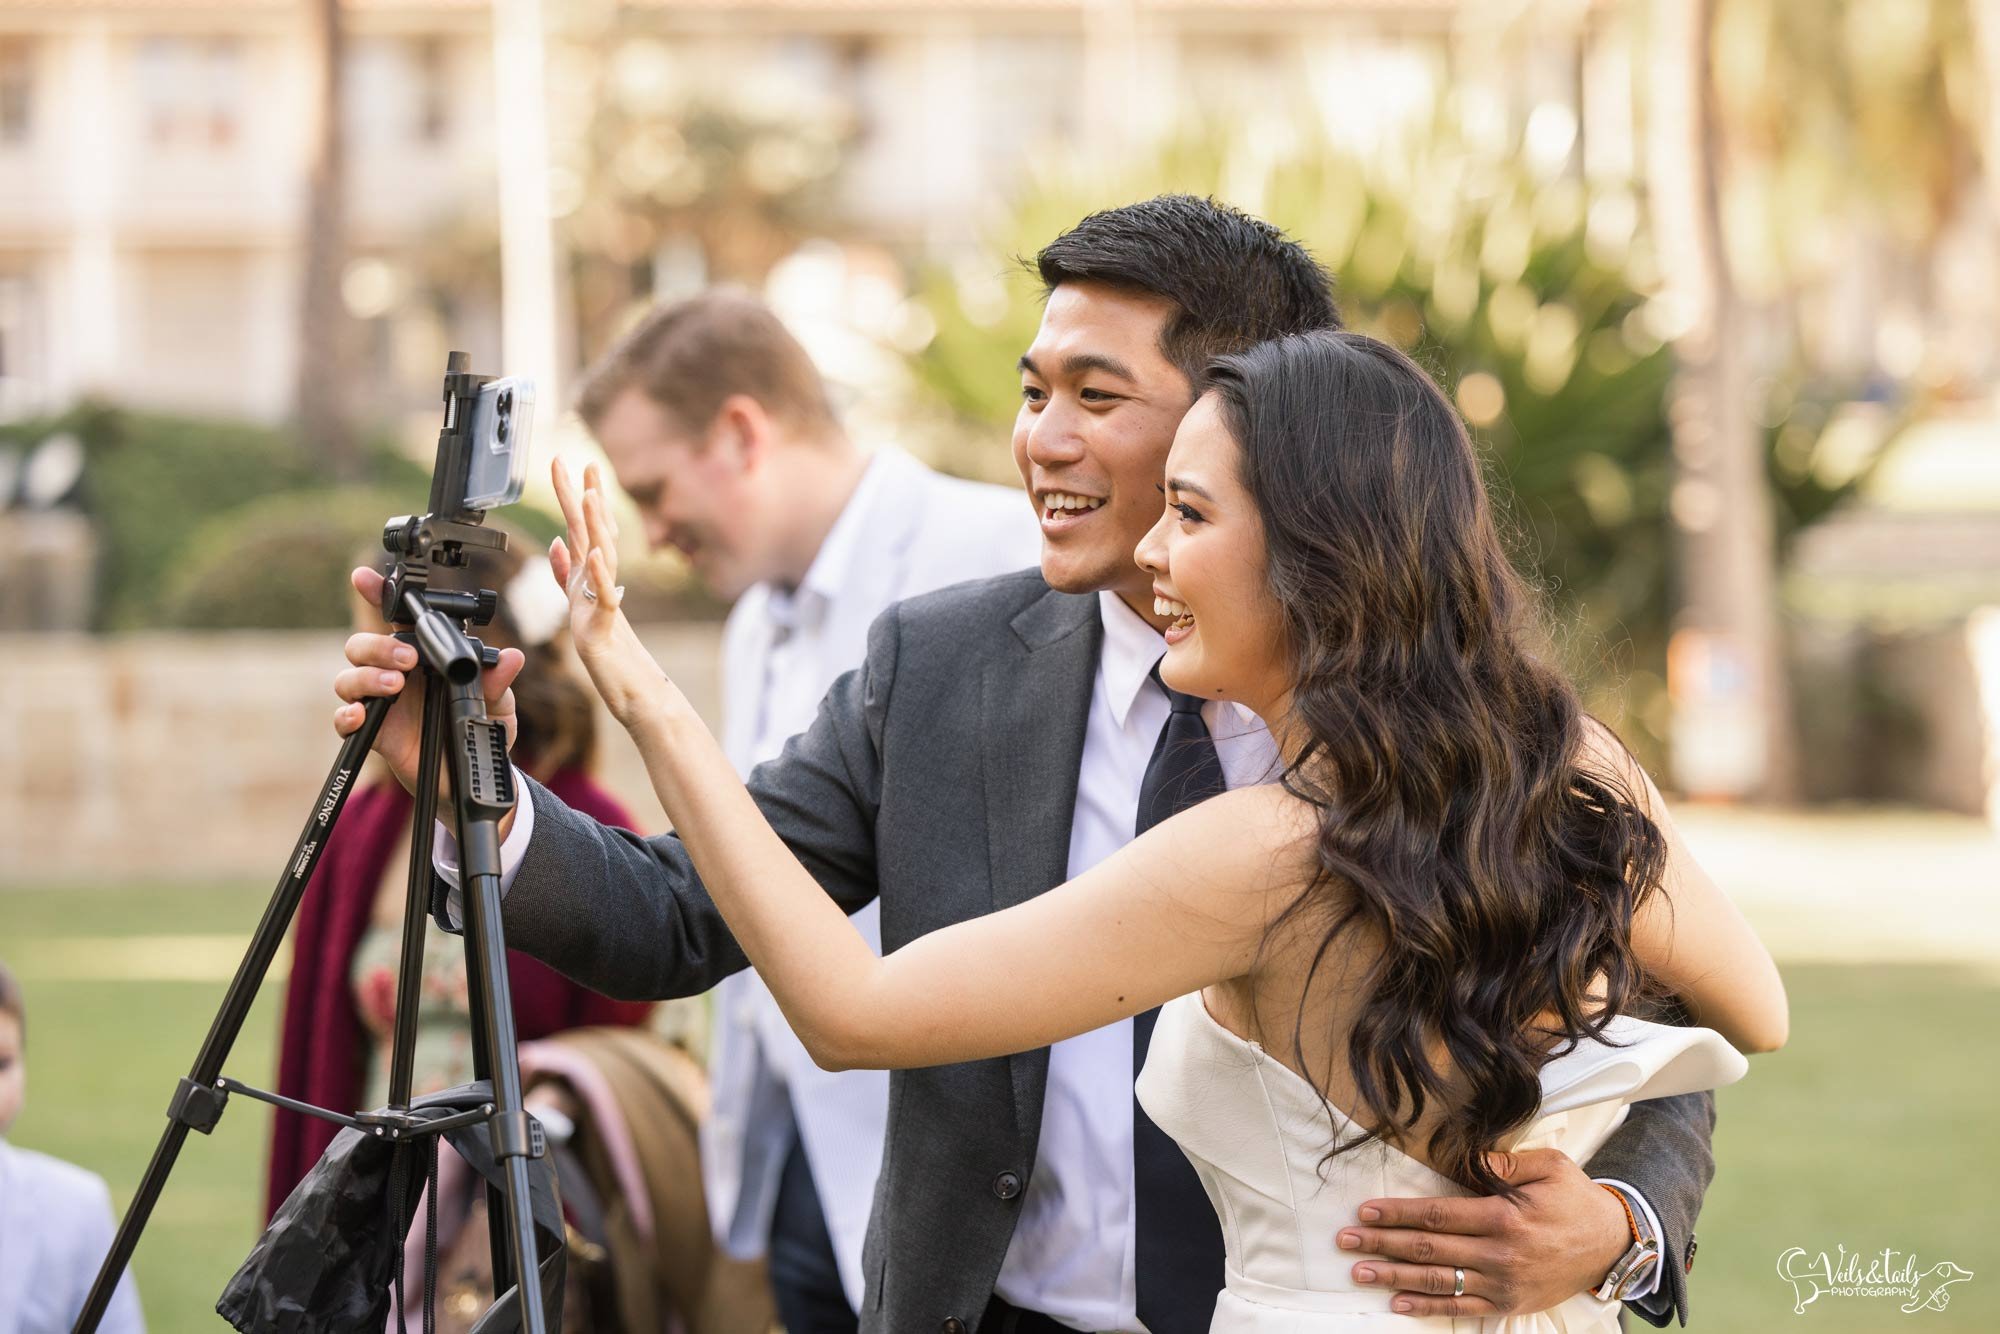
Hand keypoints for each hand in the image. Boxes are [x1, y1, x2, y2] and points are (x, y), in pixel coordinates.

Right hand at [332, 565, 526, 794]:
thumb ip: (498, 681)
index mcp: (424, 656)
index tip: (363, 578)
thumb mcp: (498, 703)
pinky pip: (344, 719)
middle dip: (378, 645)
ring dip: (366, 677)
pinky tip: (362, 716)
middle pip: (363, 645)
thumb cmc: (483, 728)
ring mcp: (382, 702)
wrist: (476, 774)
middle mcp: (396, 673)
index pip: (396, 621)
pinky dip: (347, 715)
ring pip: (349, 677)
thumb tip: (513, 657)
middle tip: (407, 659)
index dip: (376, 595)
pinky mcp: (375, 732)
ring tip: (395, 686)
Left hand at [548, 459, 680, 728]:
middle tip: (582, 462)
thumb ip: (567, 573)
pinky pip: (606, 598)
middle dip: (585, 497)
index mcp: (589, 576)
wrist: (632, 688)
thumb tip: (557, 542)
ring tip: (590, 494)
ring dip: (596, 526)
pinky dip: (599, 576)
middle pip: (592, 533)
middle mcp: (599, 583)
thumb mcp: (581, 605)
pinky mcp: (607, 627)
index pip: (583, 528)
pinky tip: (594, 555)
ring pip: (602, 558)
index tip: (570, 462)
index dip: (576, 495)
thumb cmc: (609, 649)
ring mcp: (605, 602)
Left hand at [1335, 1148, 1629, 1317]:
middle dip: (1382, 1243)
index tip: (1365, 1210)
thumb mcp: (1550, 1165)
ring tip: (1360, 1272)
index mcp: (1504, 1216)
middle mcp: (1499, 1253)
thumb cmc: (1576, 1198)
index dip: (1398, 1213)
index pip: (1438, 1215)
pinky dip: (1428, 1308)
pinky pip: (1462, 1308)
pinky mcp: (1510, 1303)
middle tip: (1345, 1240)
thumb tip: (1468, 1157)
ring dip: (1395, 1277)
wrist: (1612, 1245)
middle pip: (1428, 1248)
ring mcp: (1503, 1282)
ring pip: (1438, 1280)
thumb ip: (1506, 1161)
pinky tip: (1399, 1304)